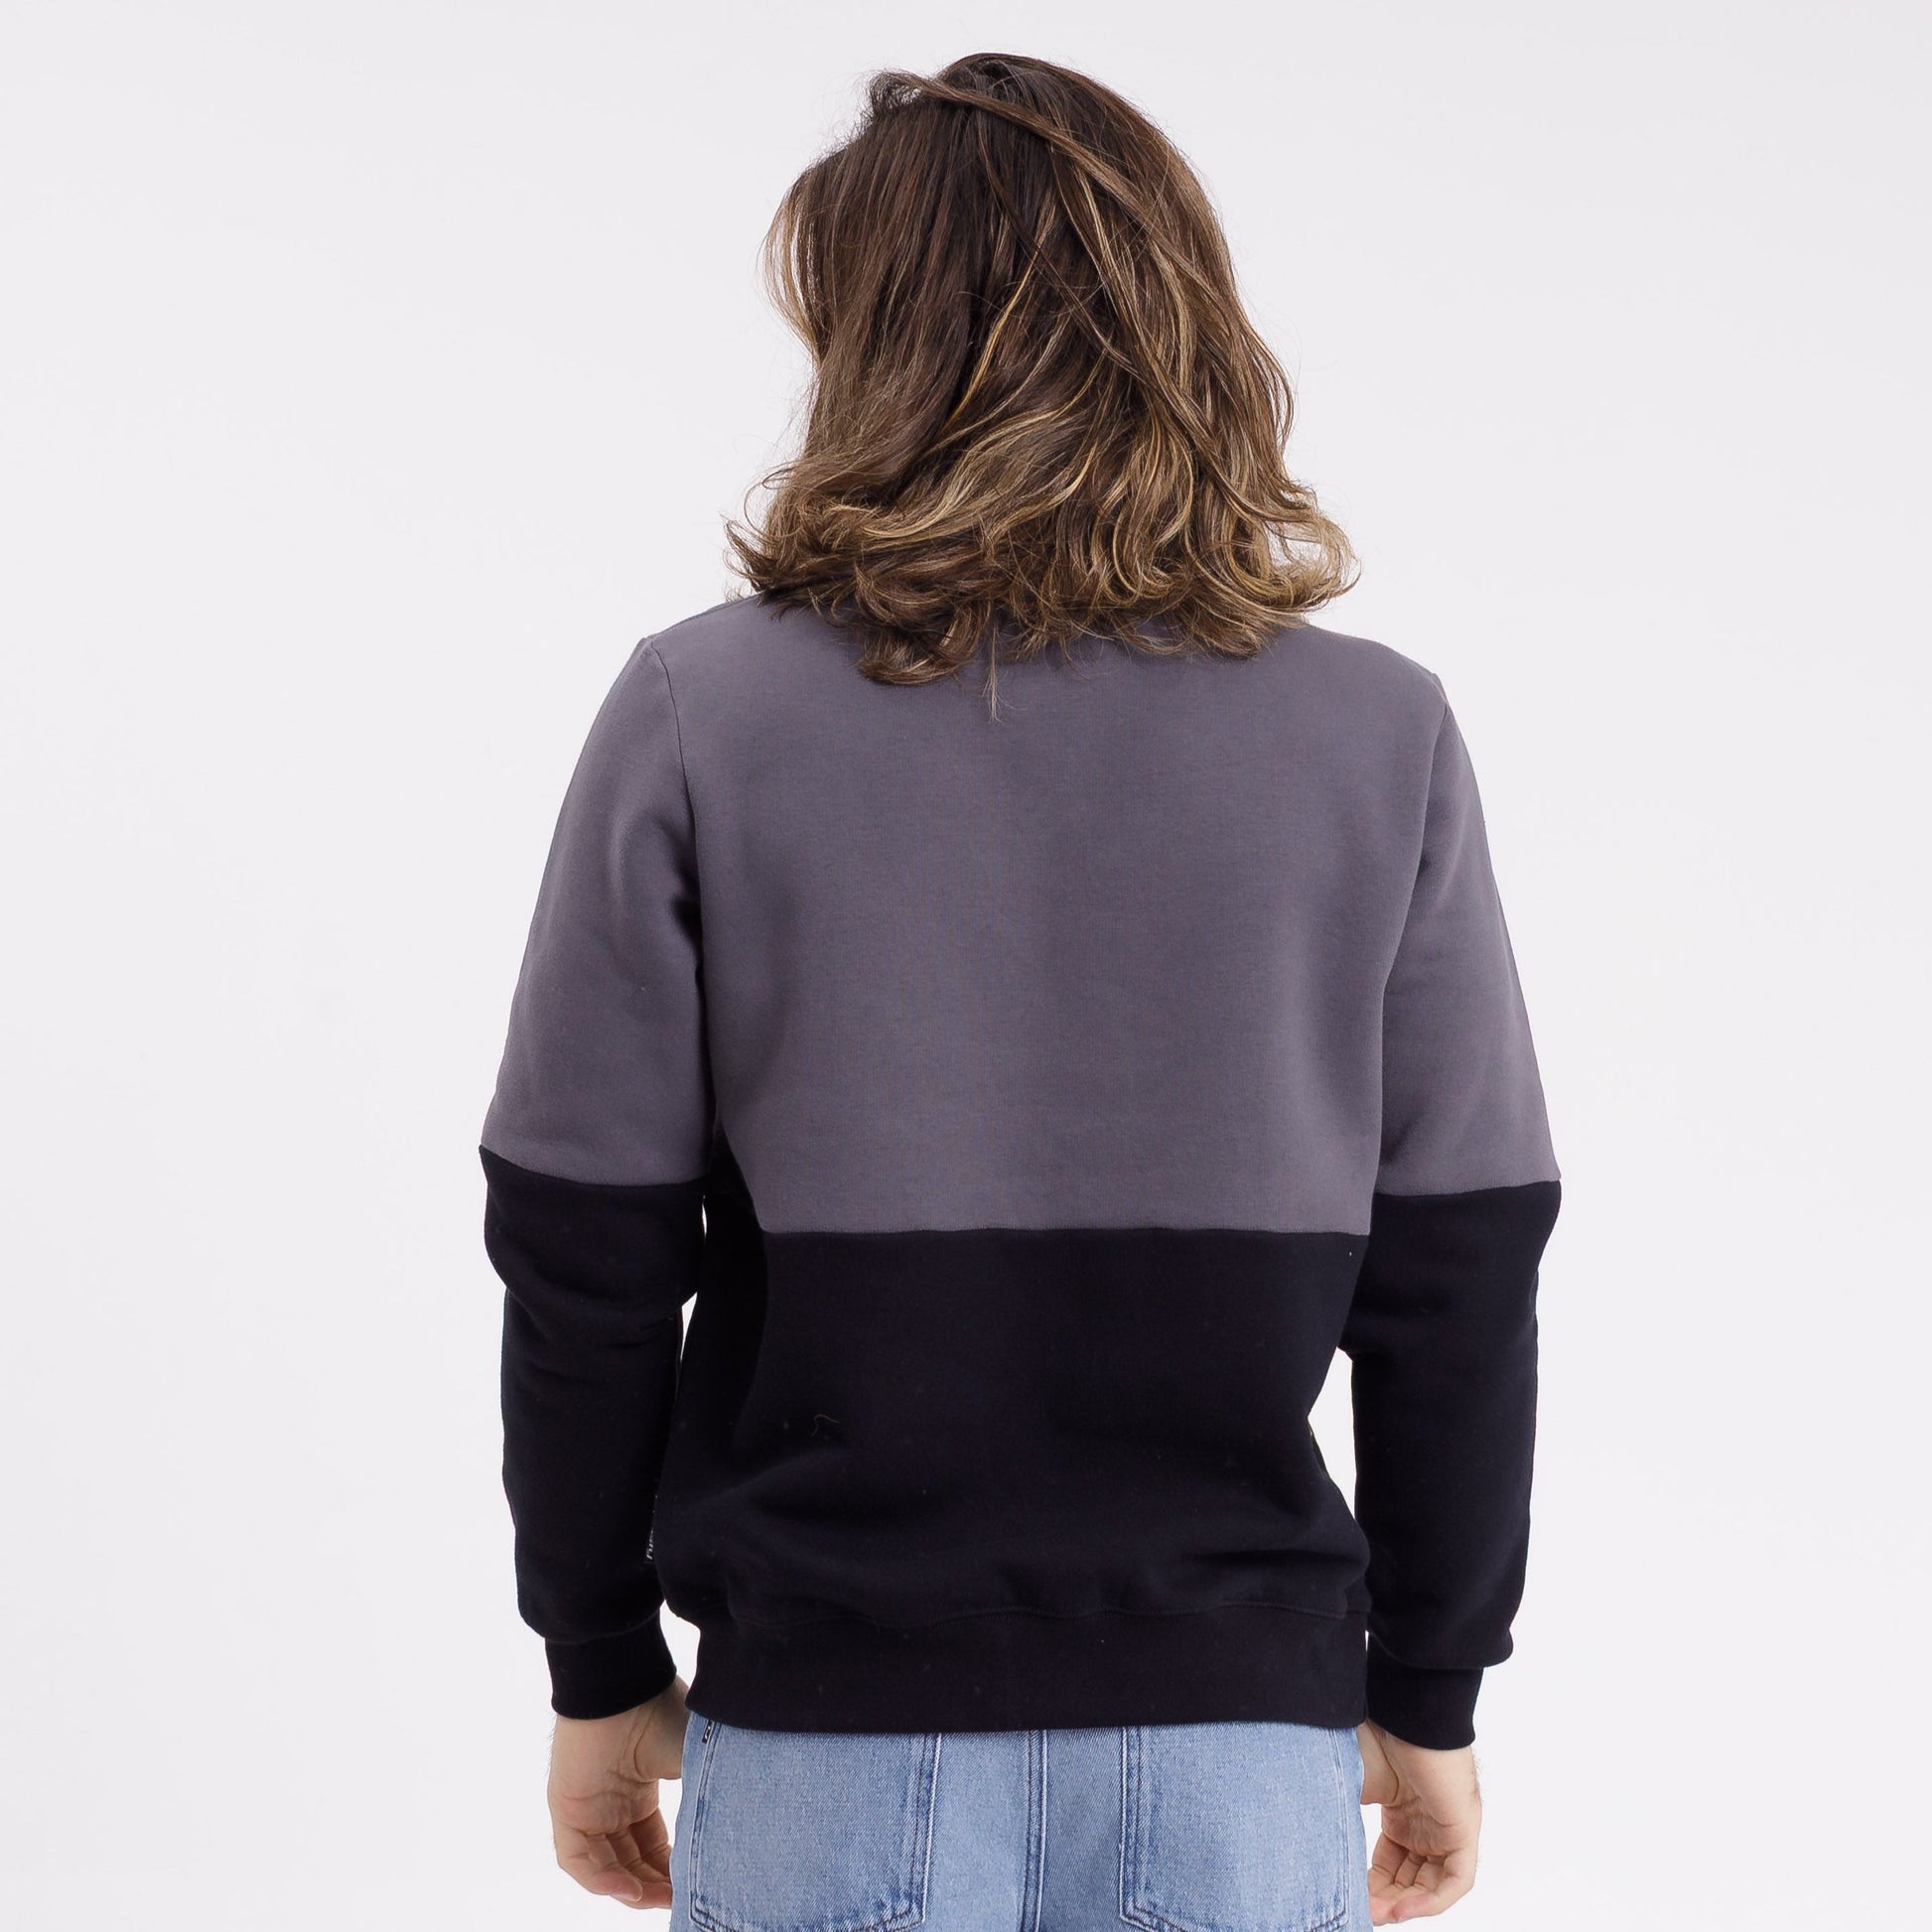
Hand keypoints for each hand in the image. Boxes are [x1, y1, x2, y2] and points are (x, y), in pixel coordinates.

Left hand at [547, 1676, 690, 1908]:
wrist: (626, 1685)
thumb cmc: (663, 1712)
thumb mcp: (693, 1760)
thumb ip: (704, 1797)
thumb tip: (733, 1833)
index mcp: (639, 1789)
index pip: (653, 1843)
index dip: (672, 1868)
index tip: (695, 1885)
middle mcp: (611, 1802)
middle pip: (630, 1861)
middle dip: (654, 1885)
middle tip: (679, 1901)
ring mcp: (587, 1807)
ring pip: (604, 1866)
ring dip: (631, 1889)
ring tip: (658, 1901)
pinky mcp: (566, 1808)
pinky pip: (577, 1859)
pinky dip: (601, 1880)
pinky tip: (629, 1889)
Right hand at [1357, 1720, 1481, 1921]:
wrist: (1402, 1712)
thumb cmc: (1373, 1737)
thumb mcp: (1351, 1786)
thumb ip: (1343, 1817)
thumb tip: (1317, 1846)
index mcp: (1403, 1814)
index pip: (1390, 1864)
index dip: (1371, 1885)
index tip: (1348, 1895)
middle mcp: (1427, 1825)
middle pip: (1410, 1879)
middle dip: (1385, 1900)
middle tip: (1362, 1911)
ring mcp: (1447, 1827)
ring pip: (1433, 1885)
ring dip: (1406, 1905)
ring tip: (1378, 1913)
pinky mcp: (1463, 1828)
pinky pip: (1457, 1879)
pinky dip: (1432, 1900)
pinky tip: (1403, 1906)